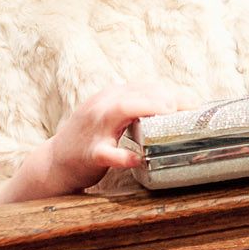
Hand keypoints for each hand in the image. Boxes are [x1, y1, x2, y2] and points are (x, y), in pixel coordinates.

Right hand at [45, 83, 196, 194]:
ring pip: (121, 110)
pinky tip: (138, 158)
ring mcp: (95, 128)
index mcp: (111, 95)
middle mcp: (103, 105)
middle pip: (138, 93)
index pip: (147, 86)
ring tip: (168, 115)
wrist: (53, 163)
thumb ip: (137, 107)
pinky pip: (107, 152)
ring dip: (147, 109)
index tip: (195, 104)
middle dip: (166, 97)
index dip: (174, 92)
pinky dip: (123, 155)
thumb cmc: (92, 138)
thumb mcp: (113, 114)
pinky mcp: (90, 152)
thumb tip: (176, 106)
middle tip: (190, 110)